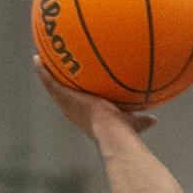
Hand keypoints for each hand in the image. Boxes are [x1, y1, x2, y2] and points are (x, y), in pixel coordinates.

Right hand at [33, 57, 157, 136]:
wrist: (113, 132)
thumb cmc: (123, 133)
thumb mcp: (133, 123)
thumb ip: (142, 121)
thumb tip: (154, 120)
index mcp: (86, 118)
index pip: (77, 107)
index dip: (73, 99)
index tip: (73, 91)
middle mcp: (73, 112)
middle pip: (62, 96)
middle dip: (57, 85)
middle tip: (52, 73)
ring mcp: (68, 105)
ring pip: (53, 88)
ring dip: (46, 74)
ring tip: (39, 60)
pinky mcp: (64, 97)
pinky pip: (49, 81)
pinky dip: (42, 71)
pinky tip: (37, 58)